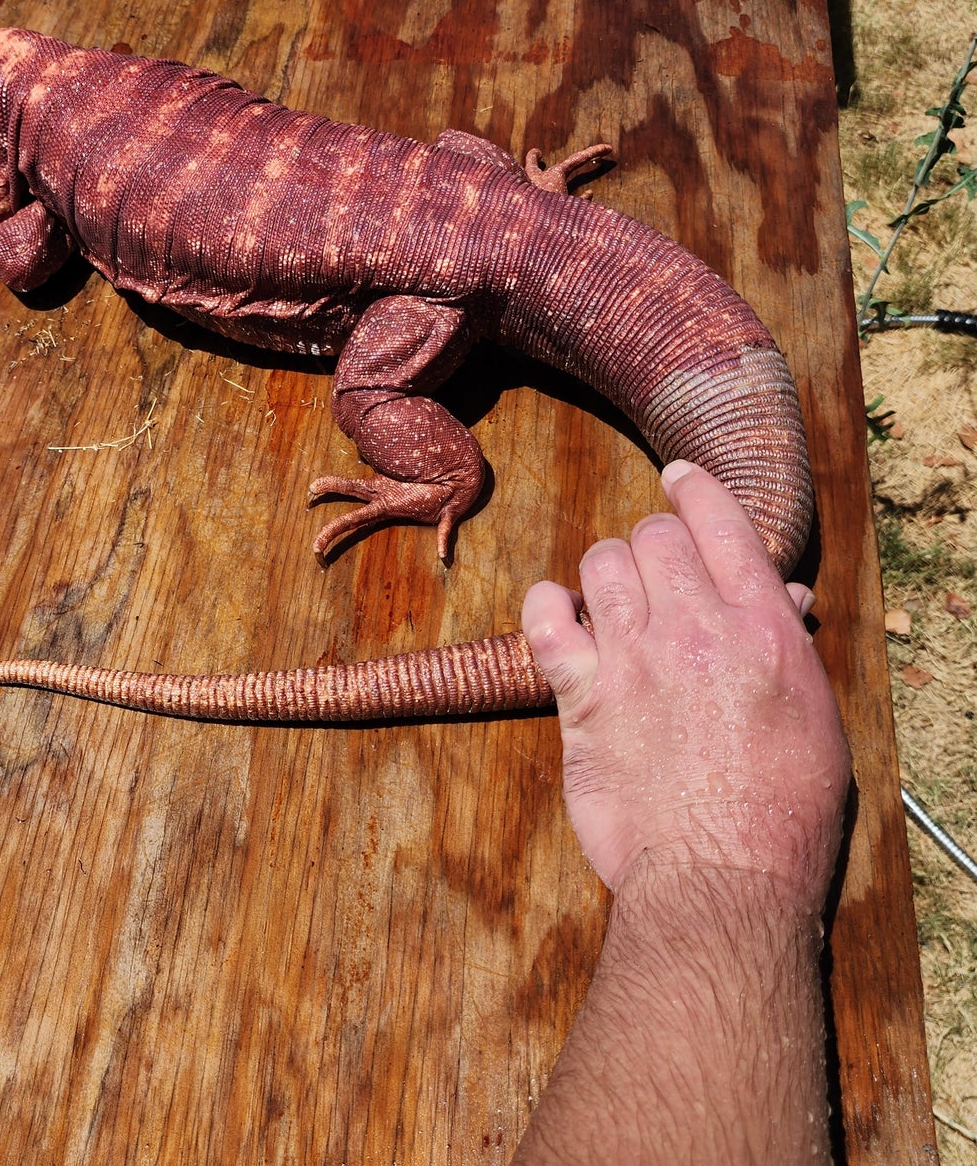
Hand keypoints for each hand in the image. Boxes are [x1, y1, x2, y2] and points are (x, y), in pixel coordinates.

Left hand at [521, 461, 849, 914]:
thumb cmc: (781, 809)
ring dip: (605, 573)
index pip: (719, 522)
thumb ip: (786, 643)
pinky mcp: (582, 696)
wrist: (720, 877)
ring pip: (600, 562)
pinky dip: (546, 606)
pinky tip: (557, 616)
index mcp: (761, 627)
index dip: (693, 490)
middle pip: (653, 537)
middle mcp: (694, 628)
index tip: (677, 481)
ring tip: (612, 602)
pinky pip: (544, 618)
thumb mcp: (813, 716)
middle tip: (656, 578)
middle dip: (653, 547)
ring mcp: (633, 658)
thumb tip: (779, 593)